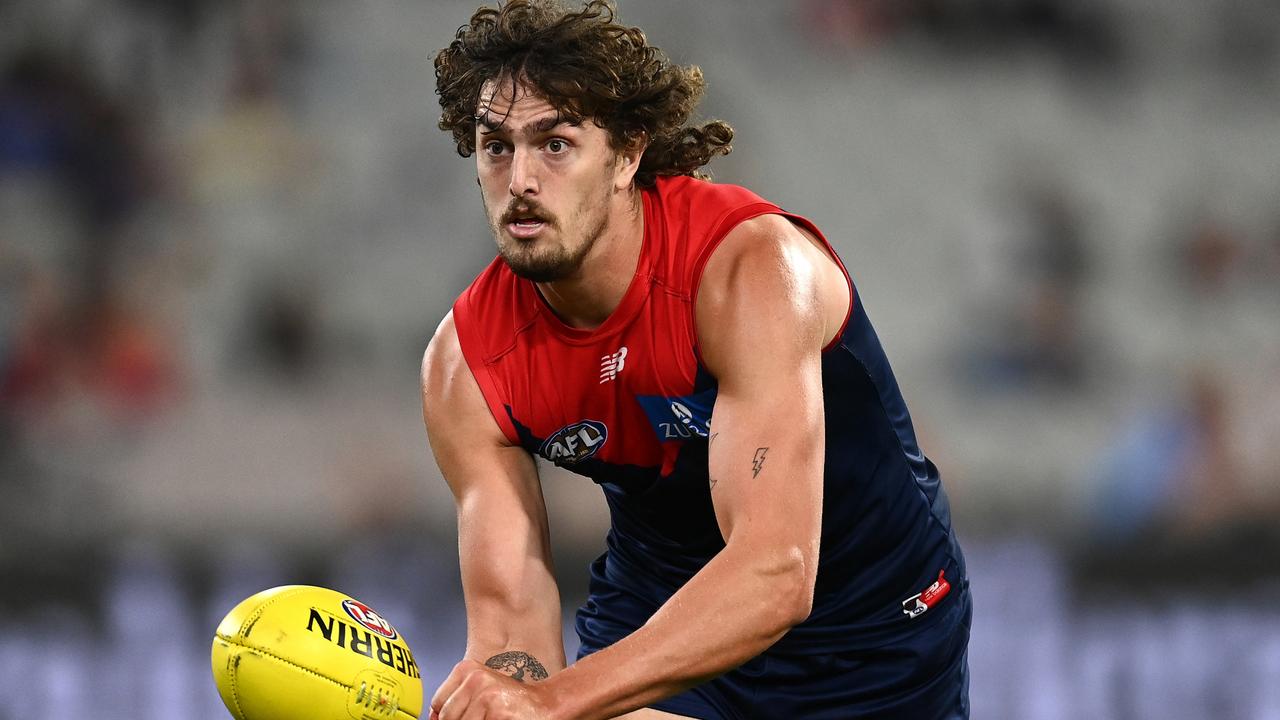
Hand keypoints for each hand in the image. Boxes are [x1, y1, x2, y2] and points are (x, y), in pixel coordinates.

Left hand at [430, 659, 555, 719]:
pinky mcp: (497, 714)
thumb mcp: (481, 691)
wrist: (547, 704)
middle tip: (483, 717)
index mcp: (468, 669)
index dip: (445, 717)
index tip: (458, 717)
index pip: (438, 703)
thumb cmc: (512, 701)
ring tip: (492, 718)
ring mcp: (487, 697)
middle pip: (448, 717)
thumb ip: (457, 700)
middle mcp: (476, 679)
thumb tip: (433, 718)